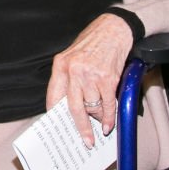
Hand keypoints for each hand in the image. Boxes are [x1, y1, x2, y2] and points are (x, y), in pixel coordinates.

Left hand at [45, 13, 132, 146]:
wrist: (114, 28)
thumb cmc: (93, 42)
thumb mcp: (73, 56)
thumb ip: (68, 78)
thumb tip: (68, 105)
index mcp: (60, 65)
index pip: (53, 96)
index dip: (56, 115)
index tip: (58, 128)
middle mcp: (74, 70)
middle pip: (74, 108)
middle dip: (80, 128)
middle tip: (84, 141)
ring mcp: (91, 75)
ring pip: (93, 107)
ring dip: (97, 119)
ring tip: (99, 125)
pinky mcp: (108, 78)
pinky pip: (107, 104)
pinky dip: (109, 117)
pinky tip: (108, 124)